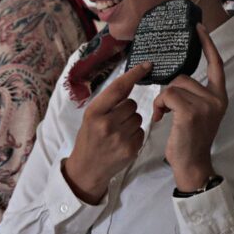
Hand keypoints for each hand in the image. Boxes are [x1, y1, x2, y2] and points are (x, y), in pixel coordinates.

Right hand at [63, 62, 152, 204]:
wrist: (87, 168)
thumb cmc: (88, 138)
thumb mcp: (90, 116)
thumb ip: (108, 102)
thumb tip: (130, 82)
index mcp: (94, 112)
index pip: (118, 88)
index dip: (134, 74)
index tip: (146, 65)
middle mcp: (106, 124)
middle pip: (131, 104)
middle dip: (126, 108)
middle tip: (115, 119)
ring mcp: (119, 138)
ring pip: (138, 117)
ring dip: (131, 121)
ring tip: (118, 131)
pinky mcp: (130, 149)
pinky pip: (141, 131)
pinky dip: (135, 133)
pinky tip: (123, 140)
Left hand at [152, 23, 227, 190]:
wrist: (191, 164)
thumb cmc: (189, 139)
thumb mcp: (197, 113)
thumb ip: (192, 95)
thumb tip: (174, 80)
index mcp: (219, 97)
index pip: (216, 65)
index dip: (208, 45)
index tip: (199, 27)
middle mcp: (217, 99)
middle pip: (182, 77)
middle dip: (168, 91)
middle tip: (166, 110)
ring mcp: (206, 105)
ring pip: (172, 86)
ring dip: (162, 100)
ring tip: (164, 116)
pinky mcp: (191, 112)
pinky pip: (167, 96)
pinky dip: (159, 105)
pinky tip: (161, 119)